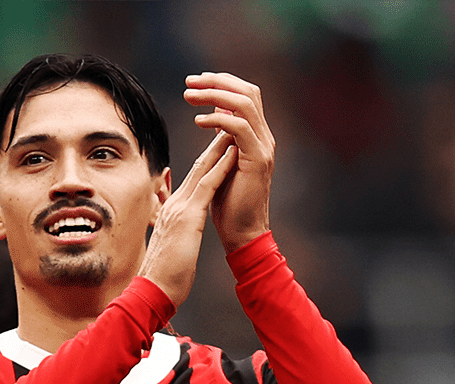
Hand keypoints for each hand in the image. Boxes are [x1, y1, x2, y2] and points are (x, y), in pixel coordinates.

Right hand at [137, 131, 236, 306]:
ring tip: (233, 126)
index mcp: (173, 210)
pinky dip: (220, 167)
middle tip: (229, 122)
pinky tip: (232, 153)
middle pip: (199, 166)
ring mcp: (180, 208)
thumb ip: (173, 228)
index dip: (209, 158)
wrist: (153, 290)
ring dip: (220, 146)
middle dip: (215, 143)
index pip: (195, 178)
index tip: (223, 141)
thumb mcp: (171, 244)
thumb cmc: (165, 274)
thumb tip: (175, 221)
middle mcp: (175, 203)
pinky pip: (207, 186)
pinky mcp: (188, 217)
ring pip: (203, 169)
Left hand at [184, 72, 273, 252]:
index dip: (220, 83)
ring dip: (214, 95)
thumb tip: (212, 111)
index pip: (244, 94)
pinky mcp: (258, 160)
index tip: (193, 83)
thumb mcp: (221, 161)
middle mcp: (264, 137)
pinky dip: (217, 119)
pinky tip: (198, 120)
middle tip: (189, 82)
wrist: (241, 232)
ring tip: (190, 96)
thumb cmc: (227, 203)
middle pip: (247, 91)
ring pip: (244, 103)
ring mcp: (264, 148)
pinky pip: (239, 128)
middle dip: (217, 81)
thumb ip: (220, 137)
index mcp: (256, 136)